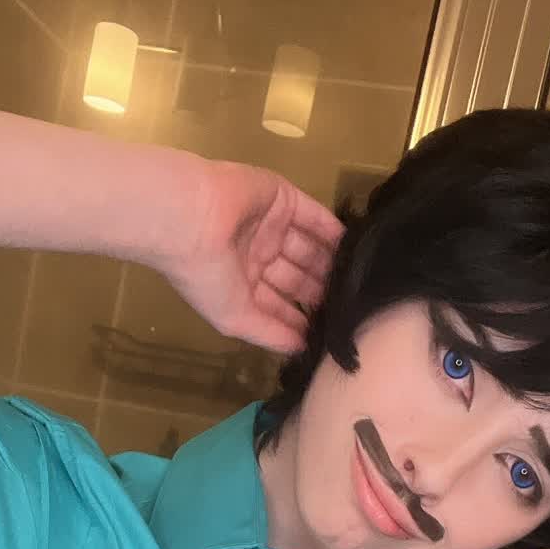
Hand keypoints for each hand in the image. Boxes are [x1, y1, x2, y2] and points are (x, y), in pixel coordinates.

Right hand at [160, 158, 344, 354]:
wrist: (191, 219)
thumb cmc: (207, 276)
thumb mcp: (235, 319)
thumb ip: (270, 334)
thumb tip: (301, 350)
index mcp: (240, 285)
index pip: (279, 304)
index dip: (301, 317)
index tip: (329, 332)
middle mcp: (256, 256)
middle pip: (297, 276)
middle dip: (319, 291)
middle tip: (351, 307)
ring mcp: (270, 226)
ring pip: (308, 248)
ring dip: (329, 264)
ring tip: (358, 282)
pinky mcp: (282, 198)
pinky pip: (313, 217)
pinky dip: (332, 232)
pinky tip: (355, 249)